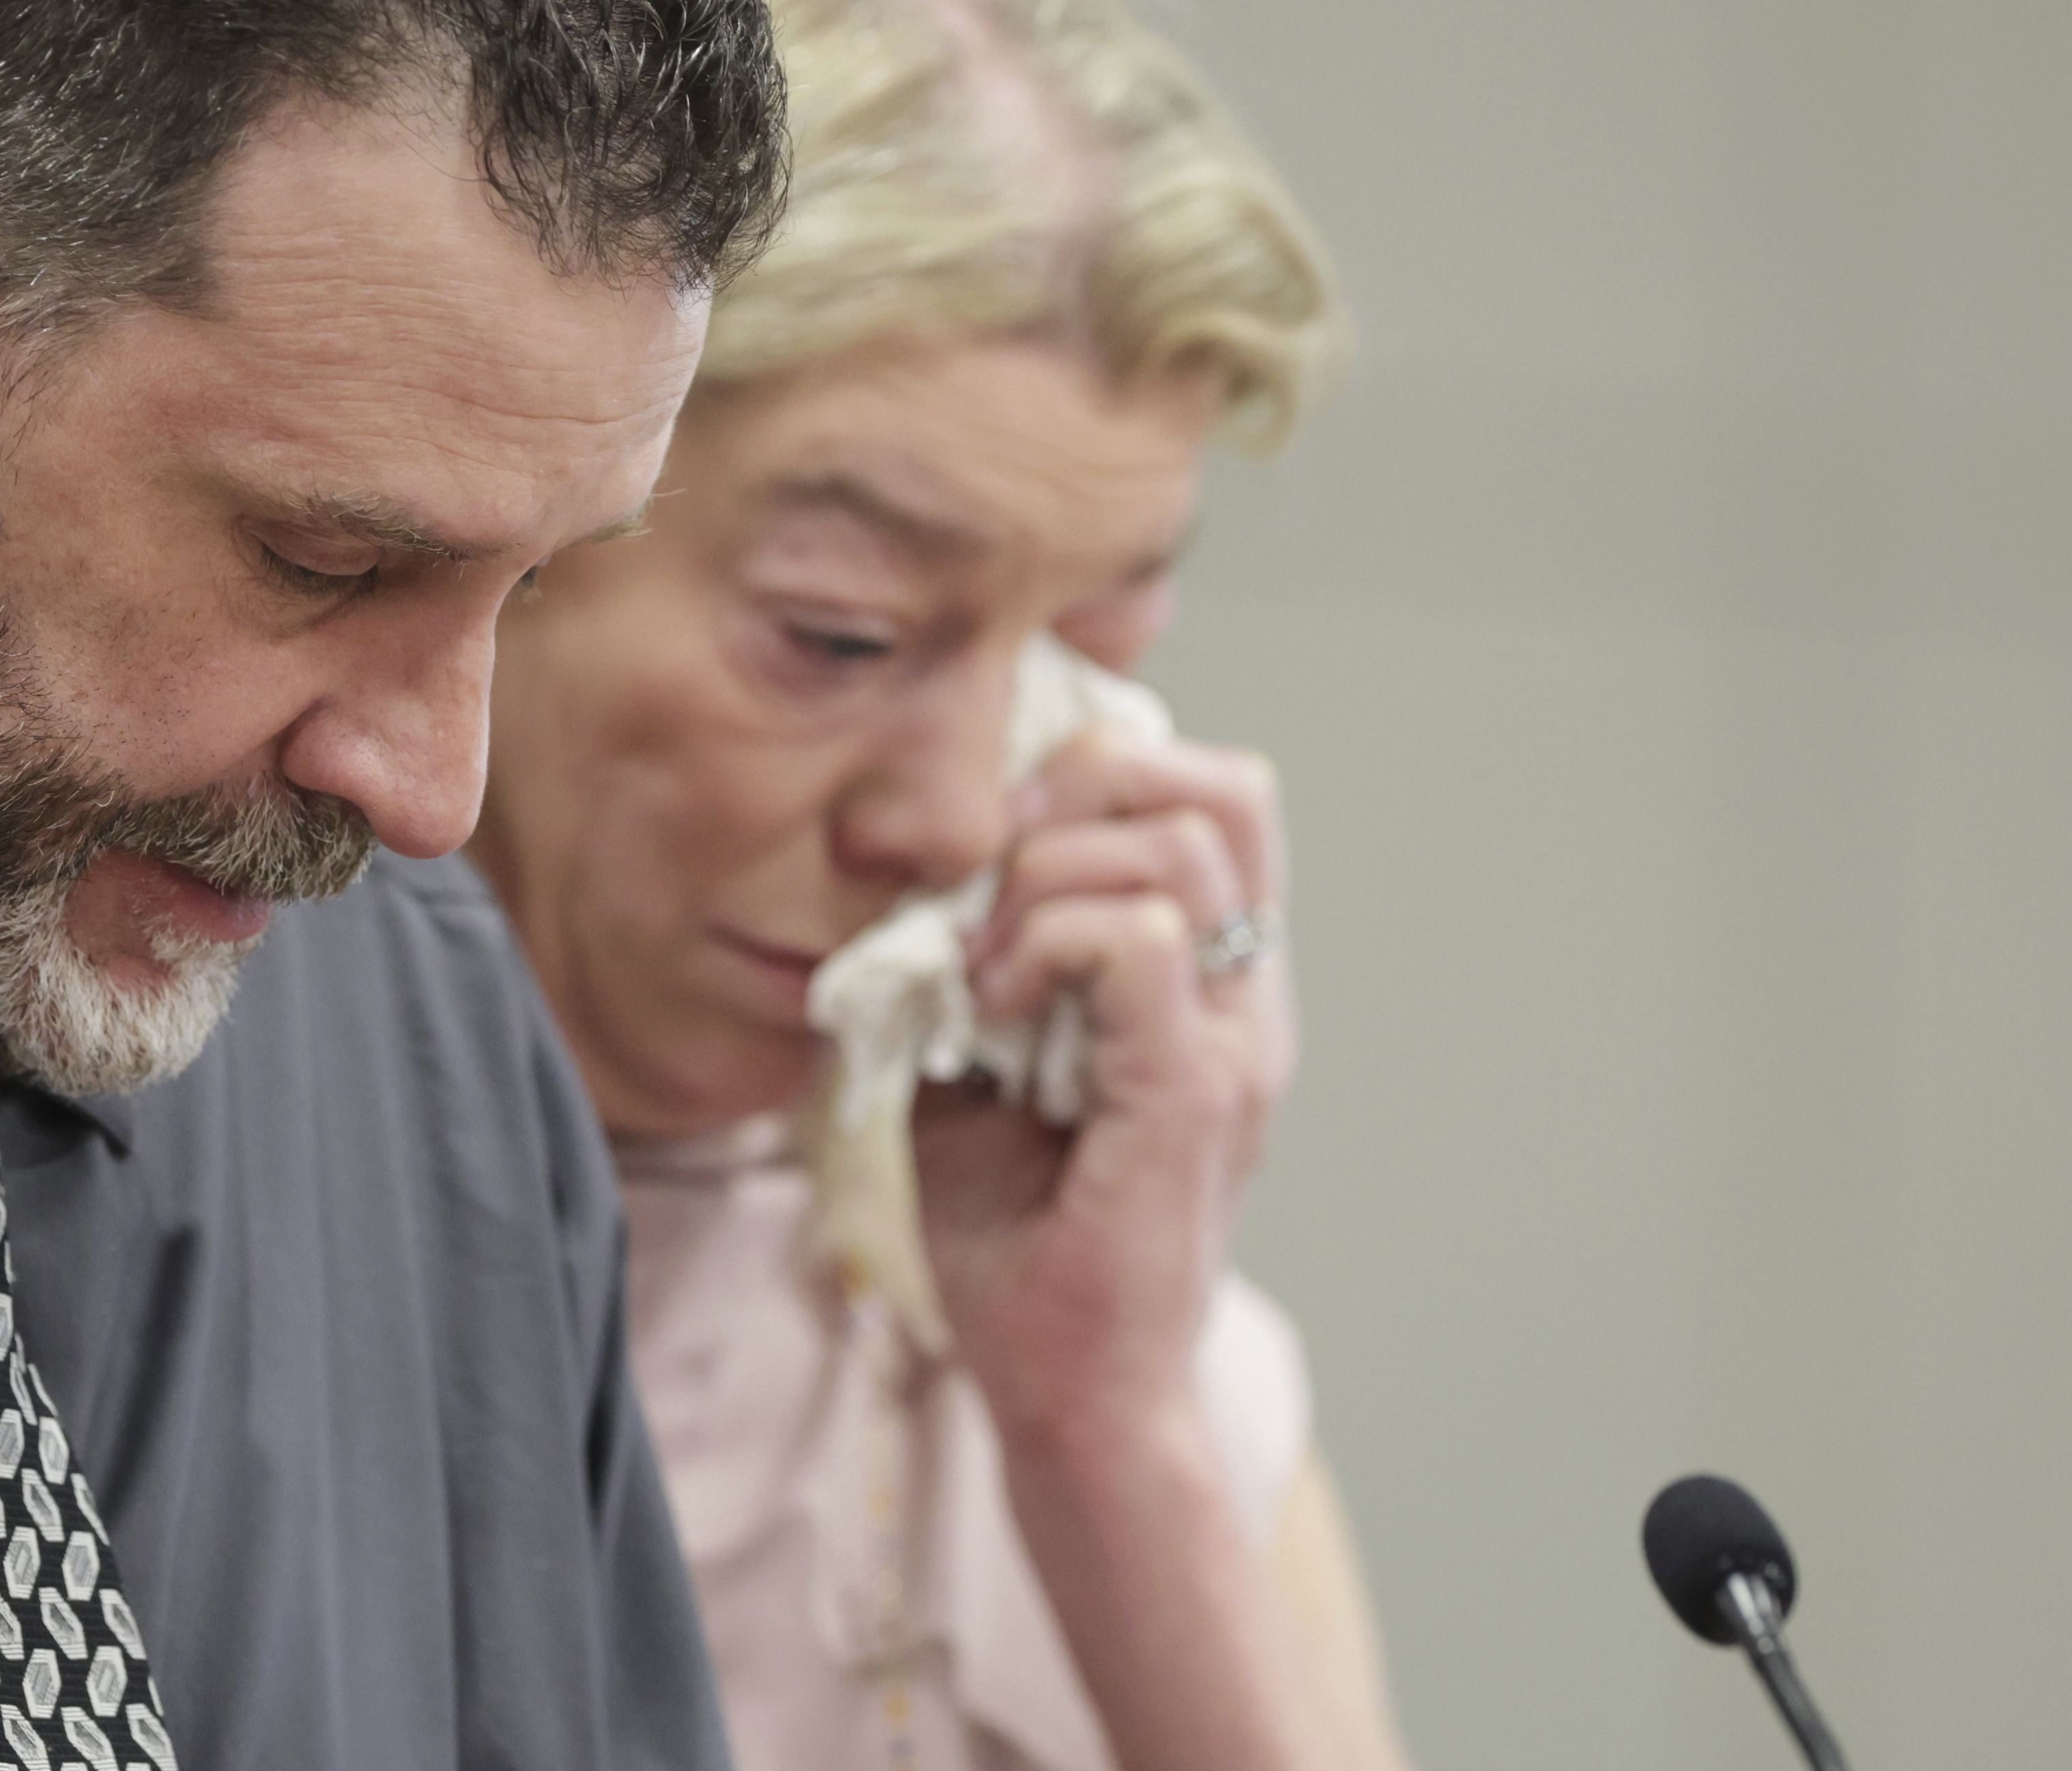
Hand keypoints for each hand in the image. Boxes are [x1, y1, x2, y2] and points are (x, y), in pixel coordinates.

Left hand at [912, 725, 1295, 1452]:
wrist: (1068, 1389)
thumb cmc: (1019, 1237)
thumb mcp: (977, 1064)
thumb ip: (975, 962)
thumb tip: (918, 879)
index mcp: (1211, 983)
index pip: (1213, 795)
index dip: (1102, 774)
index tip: (998, 844)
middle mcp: (1245, 1001)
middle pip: (1214, 788)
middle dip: (1072, 798)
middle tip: (987, 884)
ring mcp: (1232, 1044)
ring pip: (1174, 847)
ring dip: (1046, 879)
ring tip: (983, 969)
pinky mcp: (1193, 1092)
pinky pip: (1137, 941)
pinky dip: (1044, 944)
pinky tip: (993, 1010)